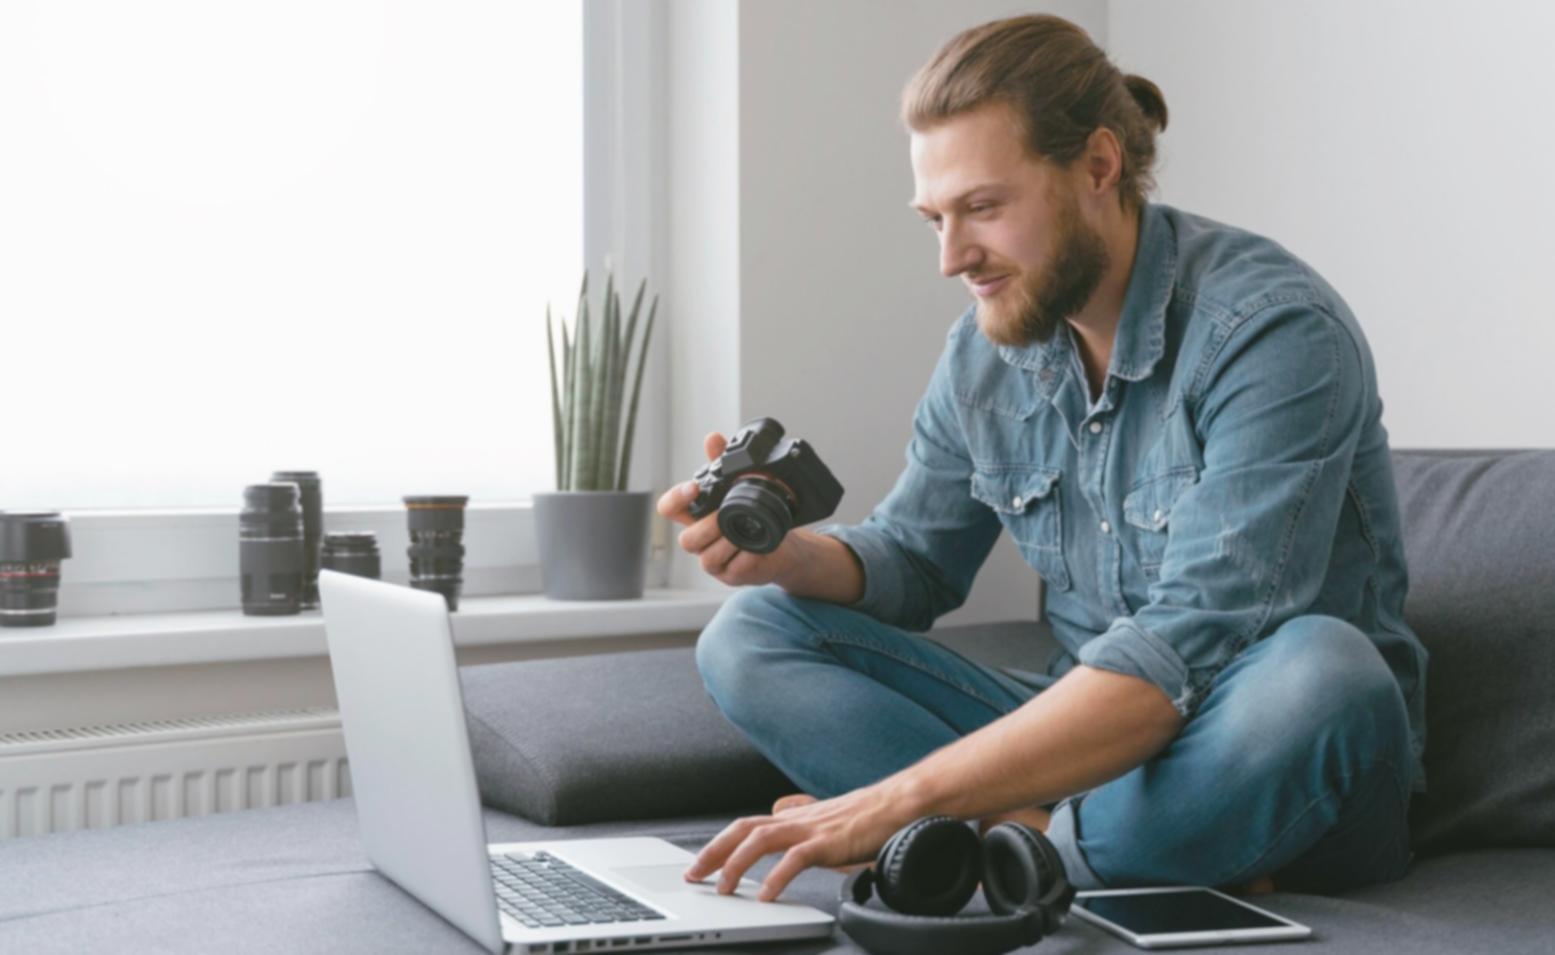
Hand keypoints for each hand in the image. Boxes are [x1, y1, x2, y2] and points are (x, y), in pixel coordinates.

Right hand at [656, 431, 803, 586]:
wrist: (784, 546)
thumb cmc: (755, 516)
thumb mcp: (741, 485)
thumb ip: (724, 462)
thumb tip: (712, 439)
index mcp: (695, 515)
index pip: (668, 508)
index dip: (675, 499)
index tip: (694, 487)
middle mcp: (700, 540)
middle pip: (686, 539)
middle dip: (708, 526)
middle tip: (725, 514)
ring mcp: (714, 561)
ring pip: (707, 558)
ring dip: (727, 542)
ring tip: (744, 530)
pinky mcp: (731, 576)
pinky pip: (733, 569)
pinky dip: (747, 556)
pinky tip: (758, 547)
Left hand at [681, 783, 918, 901]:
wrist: (901, 803)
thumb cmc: (868, 814)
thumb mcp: (825, 816)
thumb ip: (801, 816)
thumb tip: (780, 809)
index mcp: (795, 817)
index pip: (746, 825)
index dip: (718, 843)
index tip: (699, 864)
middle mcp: (797, 819)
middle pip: (742, 828)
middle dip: (712, 851)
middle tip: (693, 875)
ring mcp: (812, 828)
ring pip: (760, 839)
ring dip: (736, 864)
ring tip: (723, 889)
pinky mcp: (830, 841)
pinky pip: (796, 858)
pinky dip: (777, 876)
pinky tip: (767, 895)